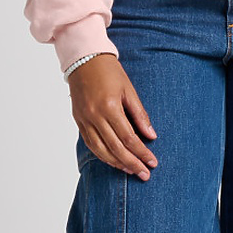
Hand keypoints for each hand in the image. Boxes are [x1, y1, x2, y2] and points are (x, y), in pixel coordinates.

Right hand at [67, 53, 159, 180]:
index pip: (129, 138)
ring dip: (118, 164)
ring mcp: (85, 120)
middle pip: (116, 148)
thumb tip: (151, 136)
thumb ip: (139, 114)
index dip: (142, 152)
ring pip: (102, 151)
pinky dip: (103, 156)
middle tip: (145, 174)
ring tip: (132, 171)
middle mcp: (95, 116)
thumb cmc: (109, 71)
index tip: (153, 162)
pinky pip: (91, 145)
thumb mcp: (128, 89)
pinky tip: (114, 161)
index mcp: (110, 106)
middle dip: (132, 163)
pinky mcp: (79, 122)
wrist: (84, 58)